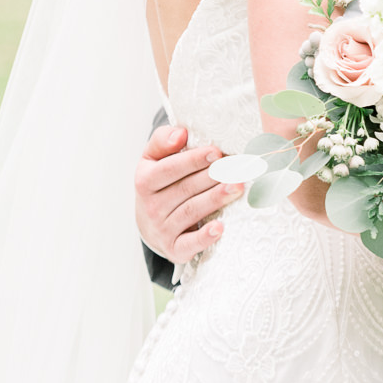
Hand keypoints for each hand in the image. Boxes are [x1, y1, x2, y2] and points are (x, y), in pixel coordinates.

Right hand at [135, 122, 241, 265]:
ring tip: (237, 187)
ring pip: (191, 211)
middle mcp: (151, 206)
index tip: (217, 152)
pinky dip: (204, 237)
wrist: (148, 223)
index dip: (193, 160)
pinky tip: (220, 228)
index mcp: (145, 180)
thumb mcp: (153, 158)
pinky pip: (189, 244)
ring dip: (215, 199)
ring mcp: (162, 229)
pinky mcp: (174, 248)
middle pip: (185, 189)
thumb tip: (181, 133)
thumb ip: (163, 140)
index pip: (169, 169)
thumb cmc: (158, 183)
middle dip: (212, 177)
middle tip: (236, 168)